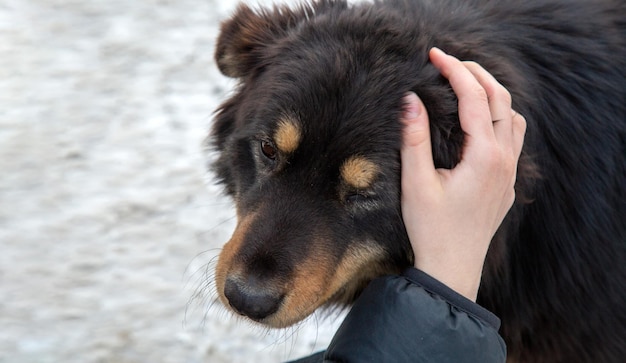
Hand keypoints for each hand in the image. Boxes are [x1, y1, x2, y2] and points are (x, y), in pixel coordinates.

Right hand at [400, 48, 525, 300]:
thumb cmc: (431, 229)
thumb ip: (413, 139)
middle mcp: (504, 161)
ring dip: (493, 95)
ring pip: (513, 118)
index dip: (455, 71)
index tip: (435, 55)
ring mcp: (509, 173)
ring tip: (467, 85)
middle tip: (449, 62)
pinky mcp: (506, 184)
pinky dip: (500, 118)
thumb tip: (410, 100)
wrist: (452, 267)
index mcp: (484, 157)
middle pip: (500, 100)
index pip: (474, 98)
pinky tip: (481, 123)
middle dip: (476, 75)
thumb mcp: (416, 182)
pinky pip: (513, 139)